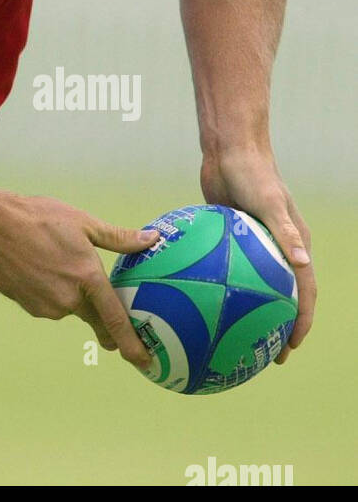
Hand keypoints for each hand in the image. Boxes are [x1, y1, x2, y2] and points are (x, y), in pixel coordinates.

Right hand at [0, 191, 160, 368]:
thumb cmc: (39, 218)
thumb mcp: (82, 222)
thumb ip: (118, 238)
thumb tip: (151, 240)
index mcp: (88, 277)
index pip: (115, 320)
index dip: (131, 344)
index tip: (144, 362)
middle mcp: (69, 299)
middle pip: (93, 317)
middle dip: (102, 322)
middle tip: (108, 323)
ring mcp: (47, 306)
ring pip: (68, 307)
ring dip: (69, 295)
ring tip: (55, 264)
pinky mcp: (28, 307)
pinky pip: (47, 304)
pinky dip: (48, 292)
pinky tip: (37, 270)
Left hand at [200, 147, 314, 363]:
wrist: (230, 148)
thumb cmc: (254, 172)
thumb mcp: (270, 202)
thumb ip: (285, 232)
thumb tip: (304, 264)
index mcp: (294, 244)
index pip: (305, 290)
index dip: (301, 320)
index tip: (291, 346)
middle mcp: (277, 248)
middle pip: (282, 295)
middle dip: (278, 326)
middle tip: (265, 353)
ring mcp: (253, 244)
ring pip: (253, 285)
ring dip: (247, 310)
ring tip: (231, 336)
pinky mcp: (230, 236)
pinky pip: (226, 267)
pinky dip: (217, 284)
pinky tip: (195, 300)